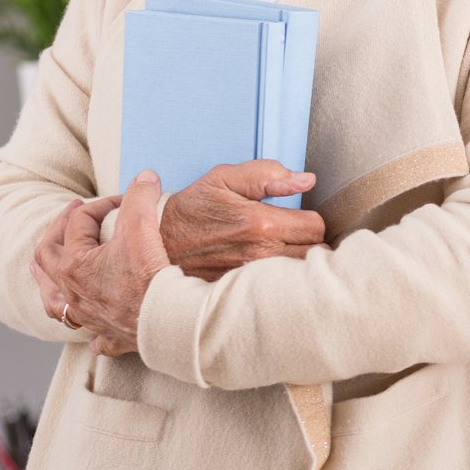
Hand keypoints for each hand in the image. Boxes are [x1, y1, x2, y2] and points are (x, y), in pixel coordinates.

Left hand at [54, 171, 170, 356]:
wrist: (166, 320)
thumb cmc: (149, 276)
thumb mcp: (142, 225)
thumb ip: (140, 197)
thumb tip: (144, 177)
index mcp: (73, 263)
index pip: (79, 221)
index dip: (101, 204)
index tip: (124, 199)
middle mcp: (71, 292)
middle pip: (47, 256)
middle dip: (57, 230)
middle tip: (71, 213)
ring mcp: (87, 316)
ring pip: (53, 300)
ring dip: (46, 280)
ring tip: (43, 267)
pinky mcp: (109, 335)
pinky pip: (90, 336)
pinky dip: (88, 328)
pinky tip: (91, 326)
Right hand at [158, 160, 323, 278]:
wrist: (154, 243)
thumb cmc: (190, 210)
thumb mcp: (224, 179)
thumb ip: (267, 174)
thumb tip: (307, 179)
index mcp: (260, 224)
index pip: (316, 226)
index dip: (310, 219)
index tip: (297, 218)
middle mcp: (259, 255)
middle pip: (314, 254)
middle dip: (308, 243)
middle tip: (292, 236)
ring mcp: (250, 279)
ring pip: (298, 275)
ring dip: (296, 263)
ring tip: (282, 253)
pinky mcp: (240, 294)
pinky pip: (277, 292)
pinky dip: (278, 283)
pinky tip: (268, 273)